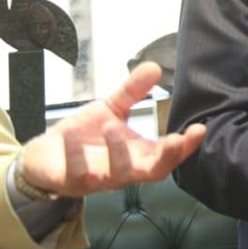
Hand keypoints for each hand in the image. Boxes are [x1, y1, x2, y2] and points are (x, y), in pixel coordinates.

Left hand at [19, 62, 205, 197]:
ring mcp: (100, 179)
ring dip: (118, 152)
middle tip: (175, 139)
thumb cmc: (86, 136)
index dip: (187, 146)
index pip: (170, 155)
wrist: (46, 155)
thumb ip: (134, 92)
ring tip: (112, 126)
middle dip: (167, 157)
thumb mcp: (113, 108)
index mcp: (139, 154)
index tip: (200, 128)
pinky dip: (76, 153)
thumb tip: (155, 66)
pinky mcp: (72, 182)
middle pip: (155, 173)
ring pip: (117, 175)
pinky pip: (77, 173)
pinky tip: (73, 133)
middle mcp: (125, 170)